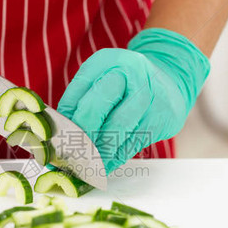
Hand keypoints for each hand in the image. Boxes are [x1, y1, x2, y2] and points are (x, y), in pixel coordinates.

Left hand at [58, 28, 209, 172]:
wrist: (172, 80)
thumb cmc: (127, 84)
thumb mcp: (103, 79)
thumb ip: (80, 101)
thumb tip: (58, 135)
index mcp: (107, 61)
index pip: (78, 92)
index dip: (64, 120)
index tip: (55, 142)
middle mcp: (130, 72)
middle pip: (96, 107)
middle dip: (80, 136)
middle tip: (69, 156)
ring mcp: (149, 94)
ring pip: (117, 129)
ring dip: (98, 153)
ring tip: (85, 167)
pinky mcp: (162, 116)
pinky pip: (134, 142)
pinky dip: (116, 158)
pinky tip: (105, 166)